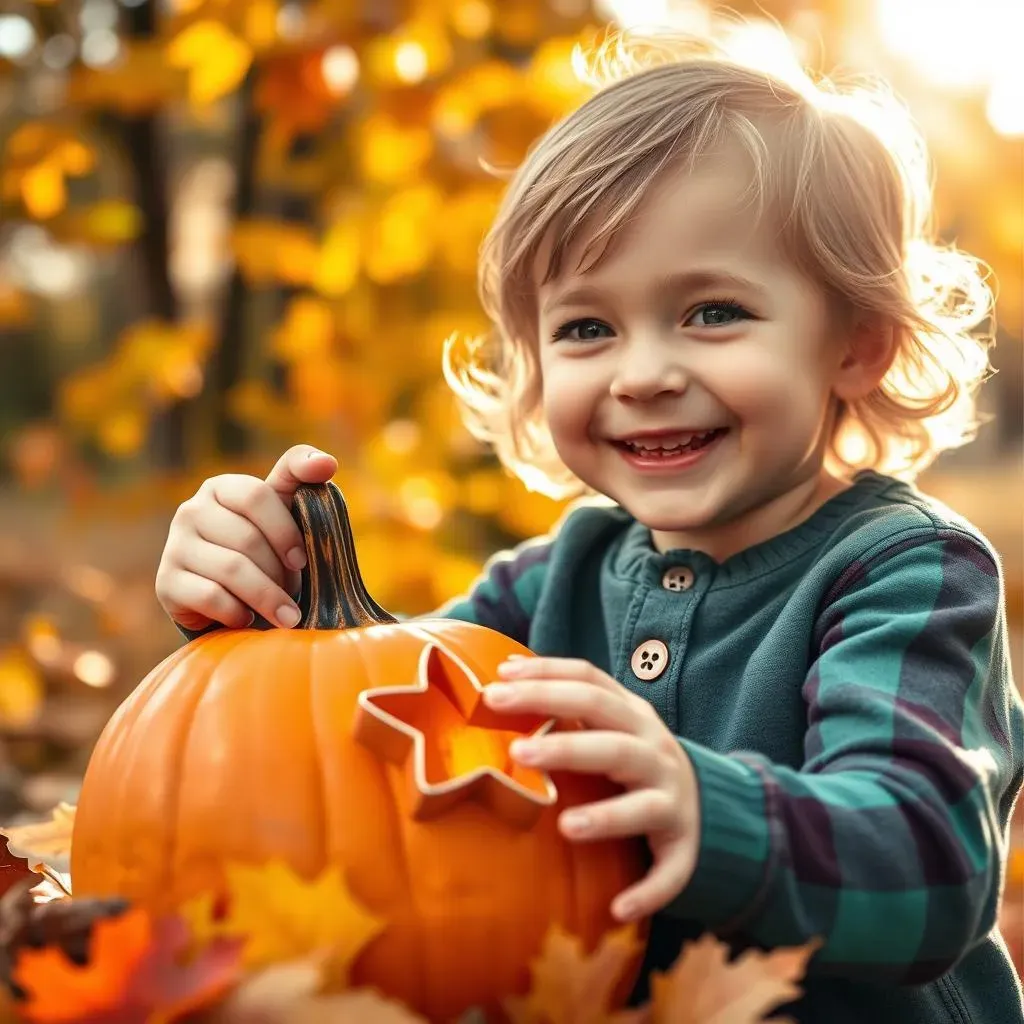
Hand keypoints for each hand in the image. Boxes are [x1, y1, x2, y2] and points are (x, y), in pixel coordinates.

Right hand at [155, 444, 337, 631]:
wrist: (232, 598)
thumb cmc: (268, 546)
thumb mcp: (285, 508)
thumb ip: (302, 476)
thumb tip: (327, 463)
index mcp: (221, 487)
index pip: (256, 496)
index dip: (284, 531)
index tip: (302, 560)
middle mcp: (190, 511)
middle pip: (247, 539)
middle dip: (278, 572)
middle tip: (293, 593)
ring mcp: (174, 546)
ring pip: (230, 570)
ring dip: (266, 596)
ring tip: (286, 614)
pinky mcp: (166, 583)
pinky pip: (211, 597)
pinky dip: (238, 612)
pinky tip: (247, 618)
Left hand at [483, 657, 700, 922]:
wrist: (703, 799)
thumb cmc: (632, 756)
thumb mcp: (609, 722)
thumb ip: (565, 701)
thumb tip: (503, 673)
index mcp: (632, 714)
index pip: (590, 685)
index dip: (547, 678)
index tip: (498, 682)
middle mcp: (654, 752)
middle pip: (612, 740)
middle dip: (566, 744)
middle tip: (518, 748)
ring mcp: (672, 799)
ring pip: (643, 805)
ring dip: (607, 817)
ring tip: (567, 826)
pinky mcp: (684, 847)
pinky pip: (670, 872)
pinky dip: (648, 890)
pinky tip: (617, 908)